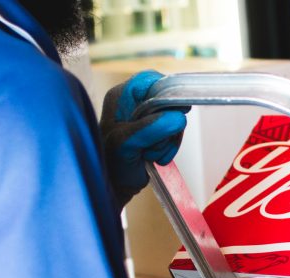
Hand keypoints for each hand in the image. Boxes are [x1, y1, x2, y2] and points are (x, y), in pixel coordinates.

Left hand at [100, 70, 188, 208]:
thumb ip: (150, 128)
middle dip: (167, 125)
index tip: (176, 110)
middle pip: (167, 102)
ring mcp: (145, 119)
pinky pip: (174, 134)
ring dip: (168, 141)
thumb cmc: (111, 164)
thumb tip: (178, 117)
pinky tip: (155, 158)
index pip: (150, 80)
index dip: (166, 92)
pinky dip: (169, 148)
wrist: (114, 186)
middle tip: (154, 141)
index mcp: (122, 97)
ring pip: (174, 121)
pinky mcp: (155, 133)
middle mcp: (134, 104)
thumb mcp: (127, 143)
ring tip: (150, 154)